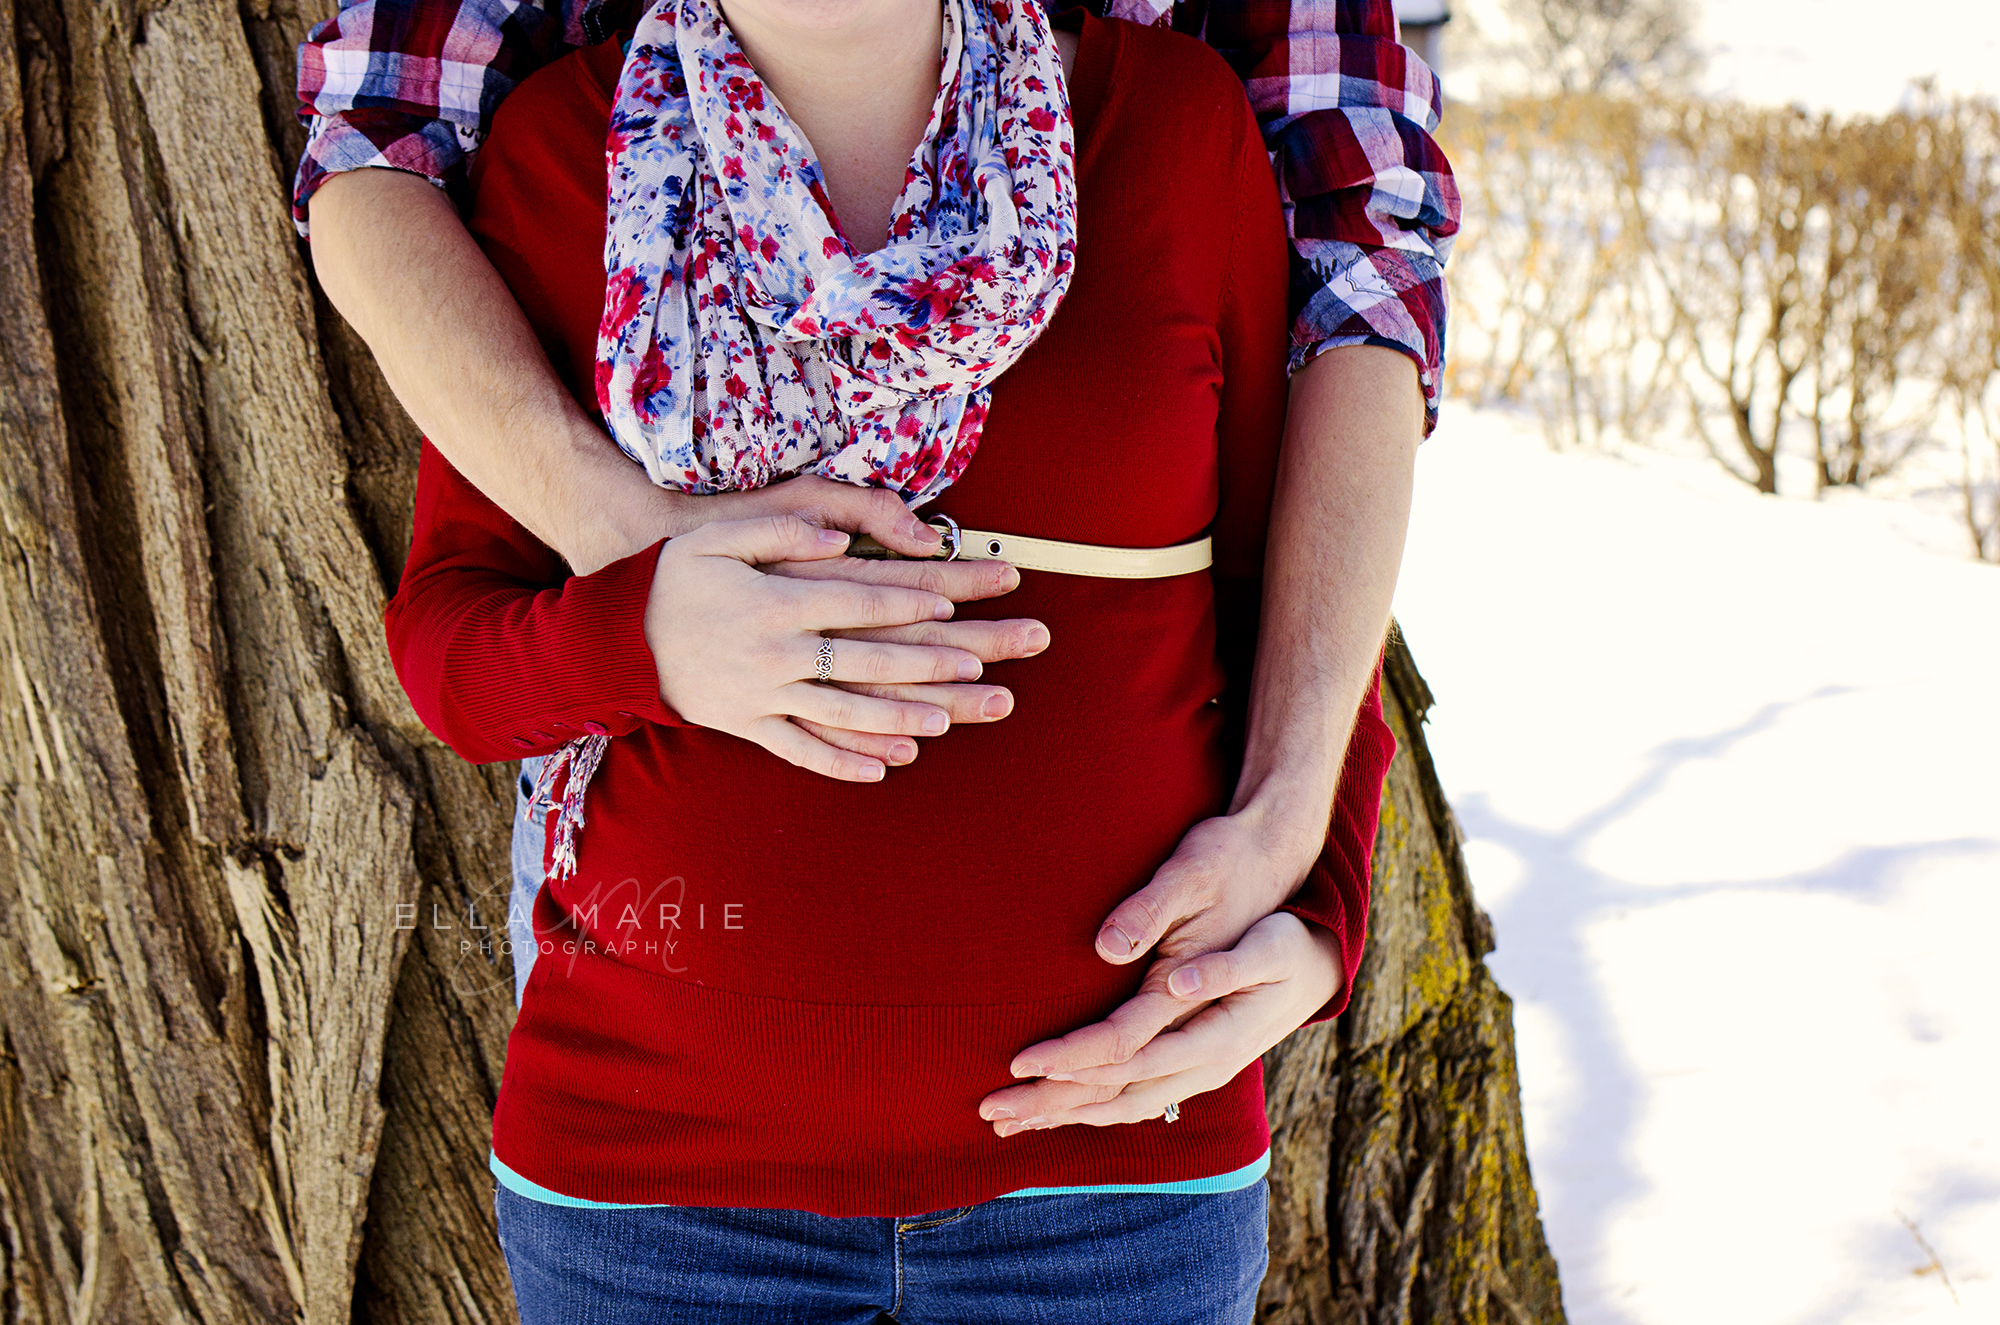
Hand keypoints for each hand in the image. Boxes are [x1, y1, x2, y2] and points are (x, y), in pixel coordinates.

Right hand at [643, 515, 1048, 780]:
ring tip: (947, 718)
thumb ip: (781, 531)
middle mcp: (774, 654)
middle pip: (864, 660)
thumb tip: (839, 540)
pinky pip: (801, 750)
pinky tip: (884, 769)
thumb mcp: (719, 537)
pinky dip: (843, 761)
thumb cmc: (671, 576)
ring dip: (898, 717)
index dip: (906, 600)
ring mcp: (761, 696)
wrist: (612, 638)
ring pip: (844, 711)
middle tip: (976, 663)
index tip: (950, 600)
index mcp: (774, 603)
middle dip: (925, 662)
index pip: (855, 601)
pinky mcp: (746, 725)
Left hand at [978, 911, 1342, 1133]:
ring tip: (1007, 1124)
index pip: (1125, 1060)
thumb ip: (1223, 964)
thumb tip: (1177, 980)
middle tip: (987, 1113)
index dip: (1071, 1063)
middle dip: (1049, 1106)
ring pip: (1120, 1108)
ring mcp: (1197, 1074)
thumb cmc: (1287, 938)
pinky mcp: (1190, 1067)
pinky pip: (1133, 1100)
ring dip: (1063, 1115)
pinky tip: (1060, 1110)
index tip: (1019, 1063)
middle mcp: (1203, 1068)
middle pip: (1114, 1098)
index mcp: (1214, 1038)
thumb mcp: (1266, 943)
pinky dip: (1090, 1109)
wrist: (1322, 959)